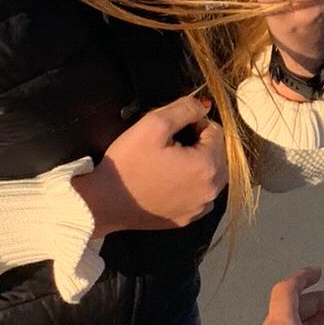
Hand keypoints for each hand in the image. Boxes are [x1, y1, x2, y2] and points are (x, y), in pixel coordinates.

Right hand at [73, 94, 227, 237]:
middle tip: (170, 144)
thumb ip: (184, 109)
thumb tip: (204, 106)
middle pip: (218, 155)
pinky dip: (191, 184)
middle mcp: (211, 191)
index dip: (195, 124)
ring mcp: (201, 208)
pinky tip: (169, 181)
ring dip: (197, 163)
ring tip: (169, 161)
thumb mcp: (154, 124)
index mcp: (207, 166)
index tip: (173, 129)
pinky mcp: (188, 218)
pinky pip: (200, 195)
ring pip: (211, 175)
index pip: (217, 133)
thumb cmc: (128, 162)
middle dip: (199, 144)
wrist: (105, 202)